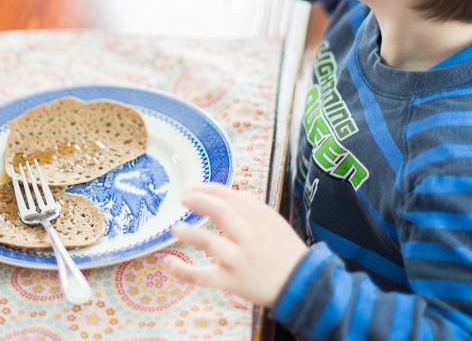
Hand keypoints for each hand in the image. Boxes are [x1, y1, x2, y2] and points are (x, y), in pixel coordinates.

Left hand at [164, 183, 307, 307]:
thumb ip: (250, 207)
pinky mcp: (233, 282)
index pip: (230, 196)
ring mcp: (240, 259)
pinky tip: (168, 263)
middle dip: (201, 202)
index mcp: (260, 217)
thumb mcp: (273, 221)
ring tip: (175, 228)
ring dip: (191, 234)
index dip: (209, 189)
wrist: (303, 284)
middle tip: (184, 197)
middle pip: (222, 213)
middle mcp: (250, 236)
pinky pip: (204, 277)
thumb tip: (223, 194)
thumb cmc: (284, 249)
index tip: (193, 187)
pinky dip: (184, 271)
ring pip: (212, 244)